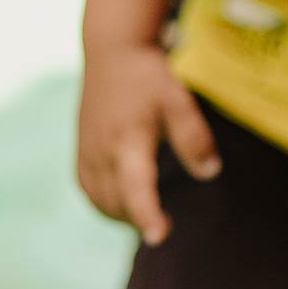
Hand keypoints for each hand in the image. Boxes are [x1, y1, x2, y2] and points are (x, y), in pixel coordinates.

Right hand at [76, 43, 218, 243]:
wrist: (112, 52)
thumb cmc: (148, 77)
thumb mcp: (179, 101)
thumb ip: (195, 138)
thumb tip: (208, 173)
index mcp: (127, 139)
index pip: (136, 186)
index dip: (147, 214)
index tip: (158, 236)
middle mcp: (101, 150)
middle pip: (117, 203)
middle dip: (139, 219)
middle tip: (166, 225)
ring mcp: (86, 152)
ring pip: (100, 202)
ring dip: (123, 215)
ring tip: (148, 215)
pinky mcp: (79, 152)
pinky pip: (89, 191)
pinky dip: (105, 205)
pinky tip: (125, 203)